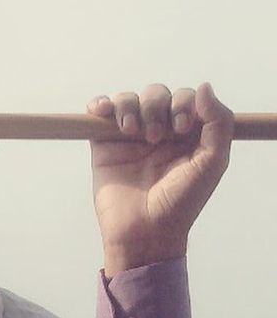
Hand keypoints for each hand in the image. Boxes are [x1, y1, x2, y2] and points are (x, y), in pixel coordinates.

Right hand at [87, 83, 232, 274]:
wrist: (145, 231)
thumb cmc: (181, 202)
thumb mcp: (213, 161)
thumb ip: (219, 122)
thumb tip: (205, 86)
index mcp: (187, 134)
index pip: (185, 97)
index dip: (183, 104)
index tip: (181, 129)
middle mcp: (159, 132)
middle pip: (156, 94)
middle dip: (156, 107)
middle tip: (155, 137)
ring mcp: (130, 137)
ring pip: (129, 99)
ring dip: (130, 107)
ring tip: (132, 131)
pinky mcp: (104, 145)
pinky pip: (100, 113)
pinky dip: (99, 105)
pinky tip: (103, 110)